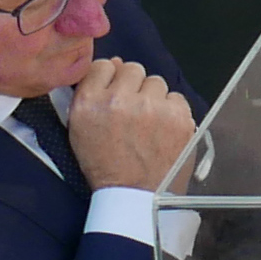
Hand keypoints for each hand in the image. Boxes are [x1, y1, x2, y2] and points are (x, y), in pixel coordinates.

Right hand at [66, 58, 196, 190]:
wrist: (135, 195)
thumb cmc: (106, 164)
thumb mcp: (80, 128)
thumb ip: (91, 93)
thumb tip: (114, 64)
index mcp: (90, 102)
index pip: (103, 66)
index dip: (111, 78)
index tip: (115, 92)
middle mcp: (121, 100)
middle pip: (133, 69)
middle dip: (133, 86)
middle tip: (133, 109)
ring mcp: (153, 107)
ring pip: (156, 82)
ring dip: (153, 97)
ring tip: (148, 122)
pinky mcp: (179, 117)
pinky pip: (177, 98)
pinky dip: (172, 110)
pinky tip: (163, 128)